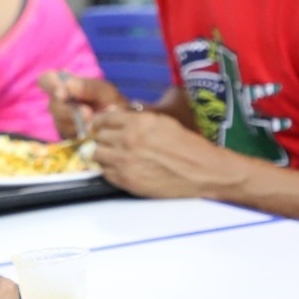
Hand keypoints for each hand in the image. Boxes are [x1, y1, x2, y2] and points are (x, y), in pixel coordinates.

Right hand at [36, 71, 127, 139]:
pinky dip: (82, 133)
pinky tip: (93, 131)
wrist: (122, 125)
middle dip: (69, 110)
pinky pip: (68, 135)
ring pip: (60, 122)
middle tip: (88, 113)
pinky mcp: (67, 136)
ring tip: (95, 123)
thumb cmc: (111, 102)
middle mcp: (59, 103)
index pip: (45, 80)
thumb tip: (68, 84)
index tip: (62, 92)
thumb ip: (88, 87)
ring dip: (78, 123)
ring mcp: (61, 120)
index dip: (50, 84)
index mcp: (65, 85)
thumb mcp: (105, 91)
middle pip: (53, 105)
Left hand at [89, 107, 246, 199]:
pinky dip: (109, 170)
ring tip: (114, 156)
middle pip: (98, 137)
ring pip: (97, 155)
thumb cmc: (187, 146)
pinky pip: (105, 173)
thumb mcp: (162, 122)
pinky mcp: (127, 181)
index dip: (99, 122)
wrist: (202, 171)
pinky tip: (121, 169)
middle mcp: (128, 139)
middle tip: (109, 143)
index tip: (98, 126)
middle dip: (102, 138)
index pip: (104, 118)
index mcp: (138, 122)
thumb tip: (116, 118)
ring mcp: (125, 161)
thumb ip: (137, 119)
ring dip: (103, 154)